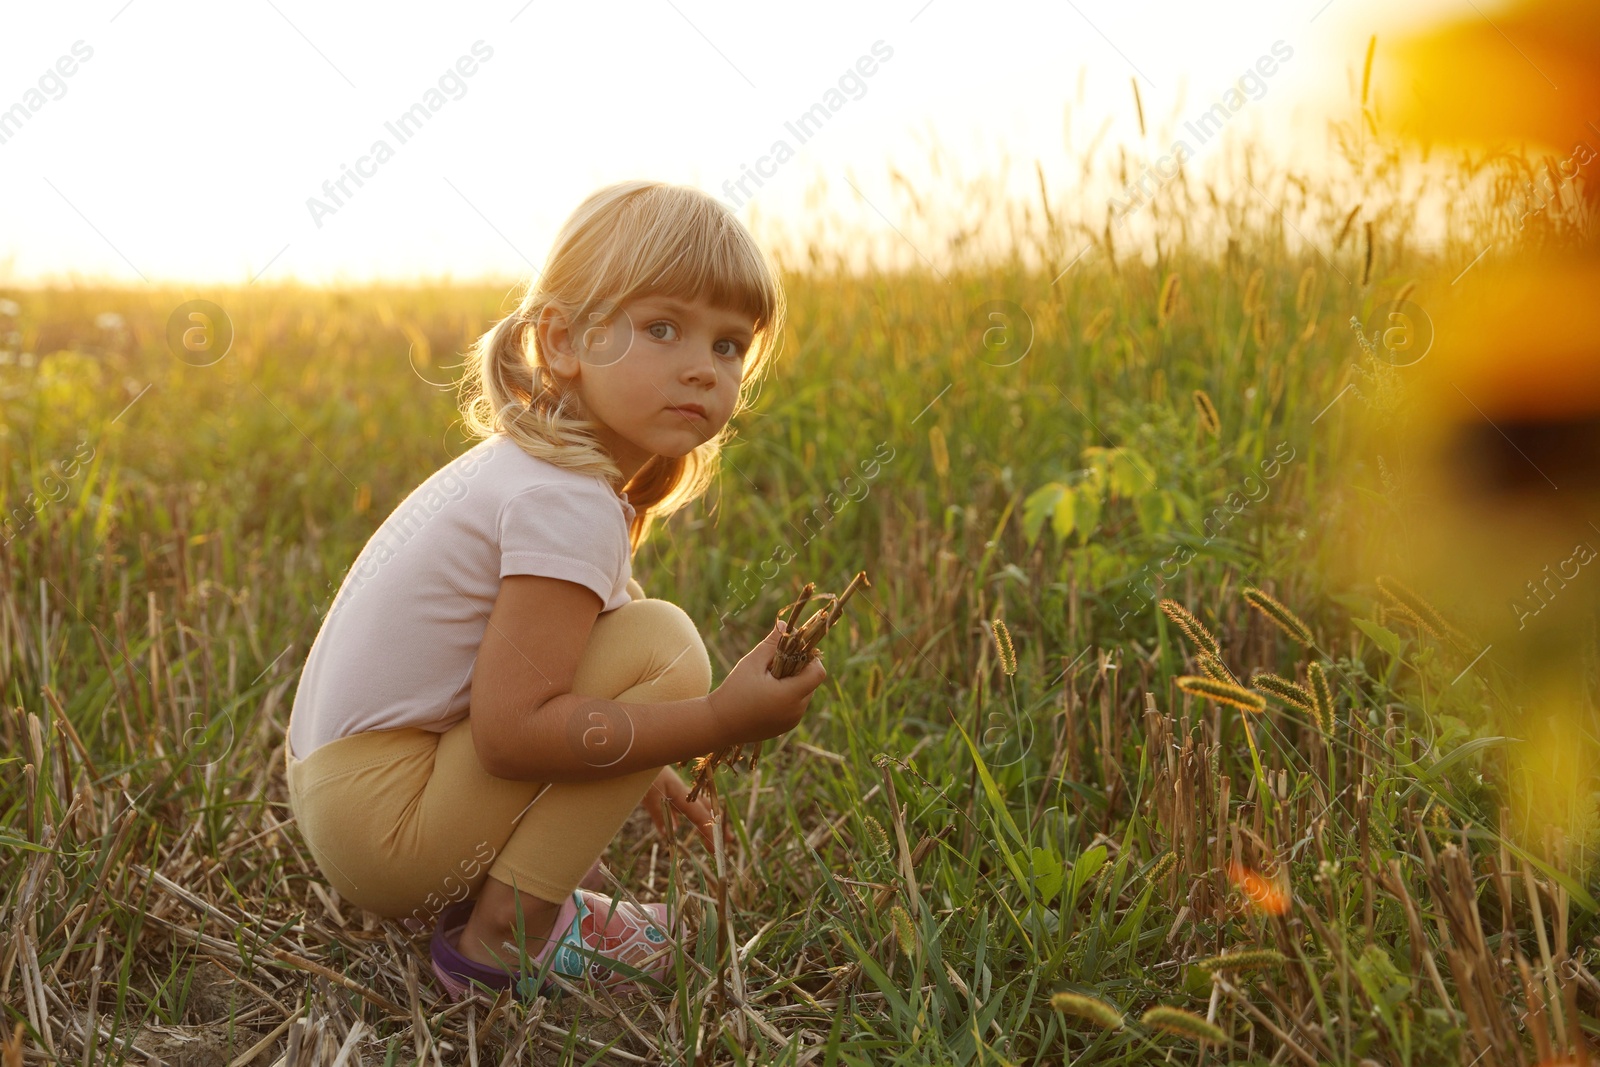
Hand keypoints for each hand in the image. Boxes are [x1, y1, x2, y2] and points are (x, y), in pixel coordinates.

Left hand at [642, 766, 731, 851]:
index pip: (700, 816)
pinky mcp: (668, 788)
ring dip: (707, 820)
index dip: (709, 832)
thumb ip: (659, 815)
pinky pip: (683, 805)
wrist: (641, 751)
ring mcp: (677, 789)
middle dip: (717, 826)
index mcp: (682, 794)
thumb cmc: (644, 772)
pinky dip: (690, 815)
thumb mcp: (649, 796)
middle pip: (706, 811)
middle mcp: (684, 792)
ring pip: (698, 807)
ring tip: (713, 832)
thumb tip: (671, 834)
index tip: (716, 848)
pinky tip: (682, 823)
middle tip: (728, 841)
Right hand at [707, 620, 827, 746]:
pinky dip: (787, 697)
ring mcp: (792, 721)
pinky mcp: (786, 727)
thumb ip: (772, 644)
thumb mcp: (752, 663)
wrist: (718, 724)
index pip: (818, 672)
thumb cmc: (734, 691)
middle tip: (774, 666)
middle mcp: (796, 711)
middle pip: (811, 682)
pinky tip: (766, 695)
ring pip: (804, 694)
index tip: (793, 653)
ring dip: (793, 683)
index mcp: (790, 695)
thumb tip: (785, 624)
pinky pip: (795, 706)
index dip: (810, 659)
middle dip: (798, 670)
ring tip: (768, 681)